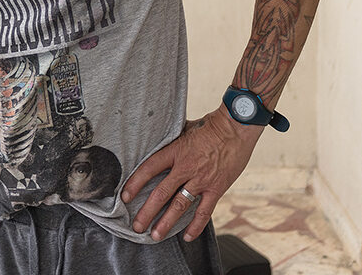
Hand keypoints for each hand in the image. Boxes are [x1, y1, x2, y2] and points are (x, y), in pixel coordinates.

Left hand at [121, 106, 261, 241]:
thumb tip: (156, 138)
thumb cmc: (211, 126)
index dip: (135, 183)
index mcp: (175, 151)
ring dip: (166, 223)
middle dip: (146, 212)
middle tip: (136, 226)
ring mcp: (201, 179)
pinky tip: (187, 237)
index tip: (124, 197)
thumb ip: (171, 139)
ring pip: (180, 205)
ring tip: (155, 236)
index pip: (149, 169)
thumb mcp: (185, 128)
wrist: (237, 127)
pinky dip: (195, 226)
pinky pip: (204, 211)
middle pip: (161, 193)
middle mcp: (186, 168)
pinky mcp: (216, 188)